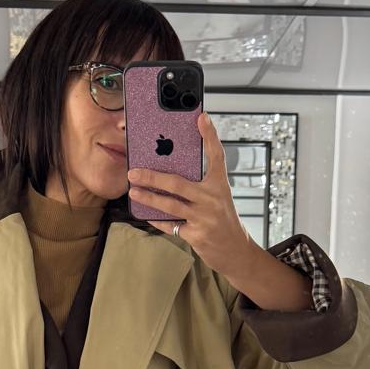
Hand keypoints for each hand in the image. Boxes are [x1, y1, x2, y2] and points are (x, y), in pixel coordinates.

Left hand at [126, 110, 251, 279]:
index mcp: (220, 186)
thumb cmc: (224, 220)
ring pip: (170, 205)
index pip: (216, 156)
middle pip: (178, 183)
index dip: (210, 136)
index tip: (202, 117)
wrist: (235, 251)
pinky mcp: (196, 235)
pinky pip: (170, 225)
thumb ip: (200, 184)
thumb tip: (172, 169)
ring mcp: (204, 218)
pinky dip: (156, 219)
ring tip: (134, 190)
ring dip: (148, 198)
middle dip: (153, 177)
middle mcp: (212, 199)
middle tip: (134, 171)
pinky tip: (145, 213)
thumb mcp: (218, 197)